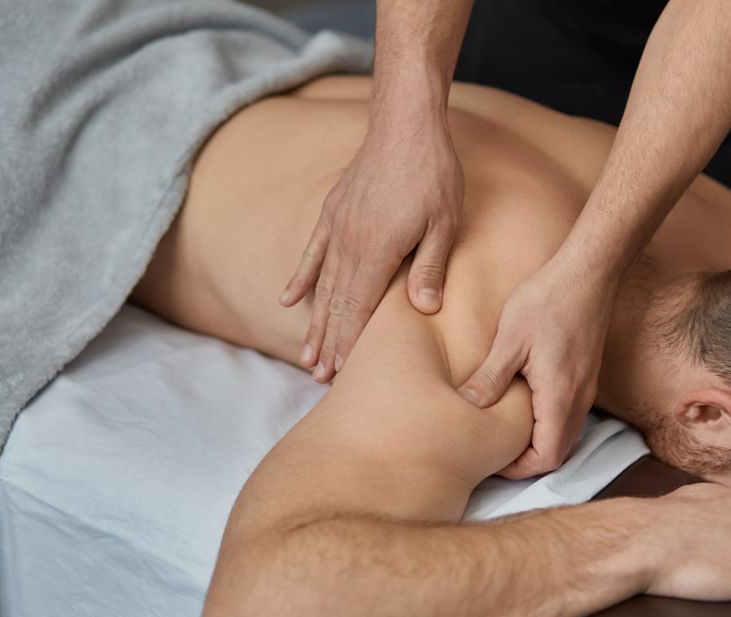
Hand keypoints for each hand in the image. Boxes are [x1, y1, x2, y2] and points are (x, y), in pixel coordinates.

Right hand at [280, 114, 464, 381]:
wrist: (405, 123)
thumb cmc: (433, 173)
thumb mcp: (444, 222)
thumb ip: (430, 267)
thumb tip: (424, 310)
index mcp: (376, 252)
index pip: (357, 310)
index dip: (348, 345)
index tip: (341, 374)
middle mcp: (348, 245)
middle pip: (335, 305)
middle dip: (328, 345)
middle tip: (318, 379)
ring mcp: (336, 228)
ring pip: (321, 286)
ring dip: (314, 323)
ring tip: (305, 356)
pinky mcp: (332, 212)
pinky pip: (311, 253)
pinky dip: (299, 279)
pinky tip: (287, 300)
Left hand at [457, 258, 617, 478]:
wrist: (588, 272)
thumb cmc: (550, 300)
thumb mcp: (511, 338)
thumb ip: (490, 377)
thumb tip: (467, 405)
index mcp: (559, 396)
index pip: (547, 457)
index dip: (520, 469)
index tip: (494, 459)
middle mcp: (579, 399)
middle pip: (559, 453)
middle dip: (528, 461)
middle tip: (496, 451)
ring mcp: (586, 388)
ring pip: (566, 435)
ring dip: (539, 442)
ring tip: (506, 431)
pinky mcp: (586, 375)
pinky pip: (569, 415)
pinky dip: (548, 423)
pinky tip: (524, 405)